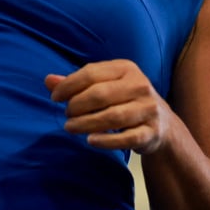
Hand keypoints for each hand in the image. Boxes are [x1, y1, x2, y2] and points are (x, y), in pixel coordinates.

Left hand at [45, 60, 172, 153]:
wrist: (162, 123)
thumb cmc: (125, 100)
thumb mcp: (105, 85)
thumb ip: (77, 83)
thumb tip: (48, 81)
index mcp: (126, 68)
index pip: (91, 73)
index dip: (69, 85)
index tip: (55, 98)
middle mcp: (140, 85)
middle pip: (100, 95)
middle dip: (77, 106)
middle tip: (66, 115)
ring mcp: (148, 109)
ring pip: (112, 117)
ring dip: (86, 124)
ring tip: (70, 127)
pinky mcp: (151, 132)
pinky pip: (126, 138)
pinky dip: (106, 141)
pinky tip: (90, 140)